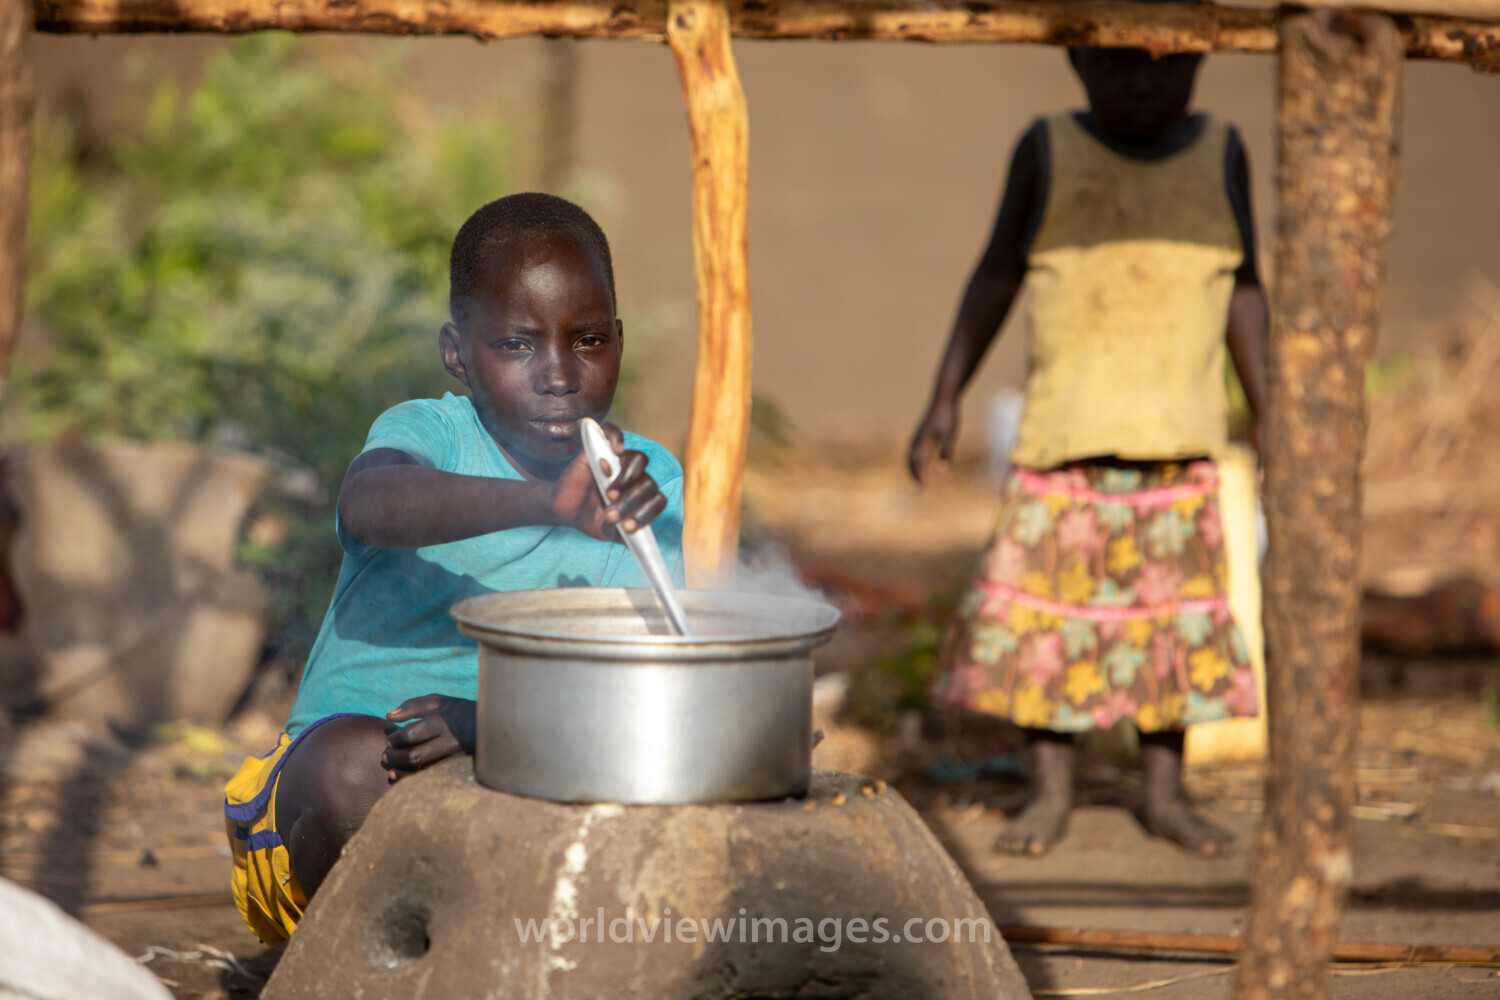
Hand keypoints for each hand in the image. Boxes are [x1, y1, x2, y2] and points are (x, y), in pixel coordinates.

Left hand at [382, 694, 476, 781]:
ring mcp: (454, 758)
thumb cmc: (460, 711)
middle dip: (394, 757)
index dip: (395, 739)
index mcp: (442, 722)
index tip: (390, 739)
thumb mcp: (439, 702)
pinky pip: (430, 779)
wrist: (494, 727)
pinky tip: (401, 778)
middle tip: (385, 755)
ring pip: (421, 771)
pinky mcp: (457, 770)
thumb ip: (413, 706)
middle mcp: (448, 741)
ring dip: (400, 771)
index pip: (410, 735)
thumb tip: (389, 715)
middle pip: (413, 755)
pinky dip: (412, 780)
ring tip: (391, 767)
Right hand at [545, 422, 666, 540]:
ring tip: (609, 493)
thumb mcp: (609, 532)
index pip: (658, 499)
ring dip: (627, 478)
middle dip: (631, 501)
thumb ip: (626, 536)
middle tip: (611, 514)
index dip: (646, 513)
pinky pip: (615, 432)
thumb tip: (642, 546)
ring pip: (638, 460)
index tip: (627, 527)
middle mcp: (636, 477)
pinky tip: (617, 451)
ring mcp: (619, 461)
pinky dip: (618, 437)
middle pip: (648, 482)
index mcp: (642, 496)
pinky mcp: (601, 447)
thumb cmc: (590, 518)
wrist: (564, 509)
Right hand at [908, 397, 959, 484]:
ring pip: (910, 456)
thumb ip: (946, 452)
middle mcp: (917, 439)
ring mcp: (917, 435)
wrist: (944, 397)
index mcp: (922, 441)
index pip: (919, 464)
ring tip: (919, 479)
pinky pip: (914, 450)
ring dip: (913, 468)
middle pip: (911, 462)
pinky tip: (922, 462)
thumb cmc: (948, 415)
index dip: (921, 477)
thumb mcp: (950, 435)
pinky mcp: (921, 433)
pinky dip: (915, 460)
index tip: (925, 488)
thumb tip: (942, 470)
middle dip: (915, 475)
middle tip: (921, 488)